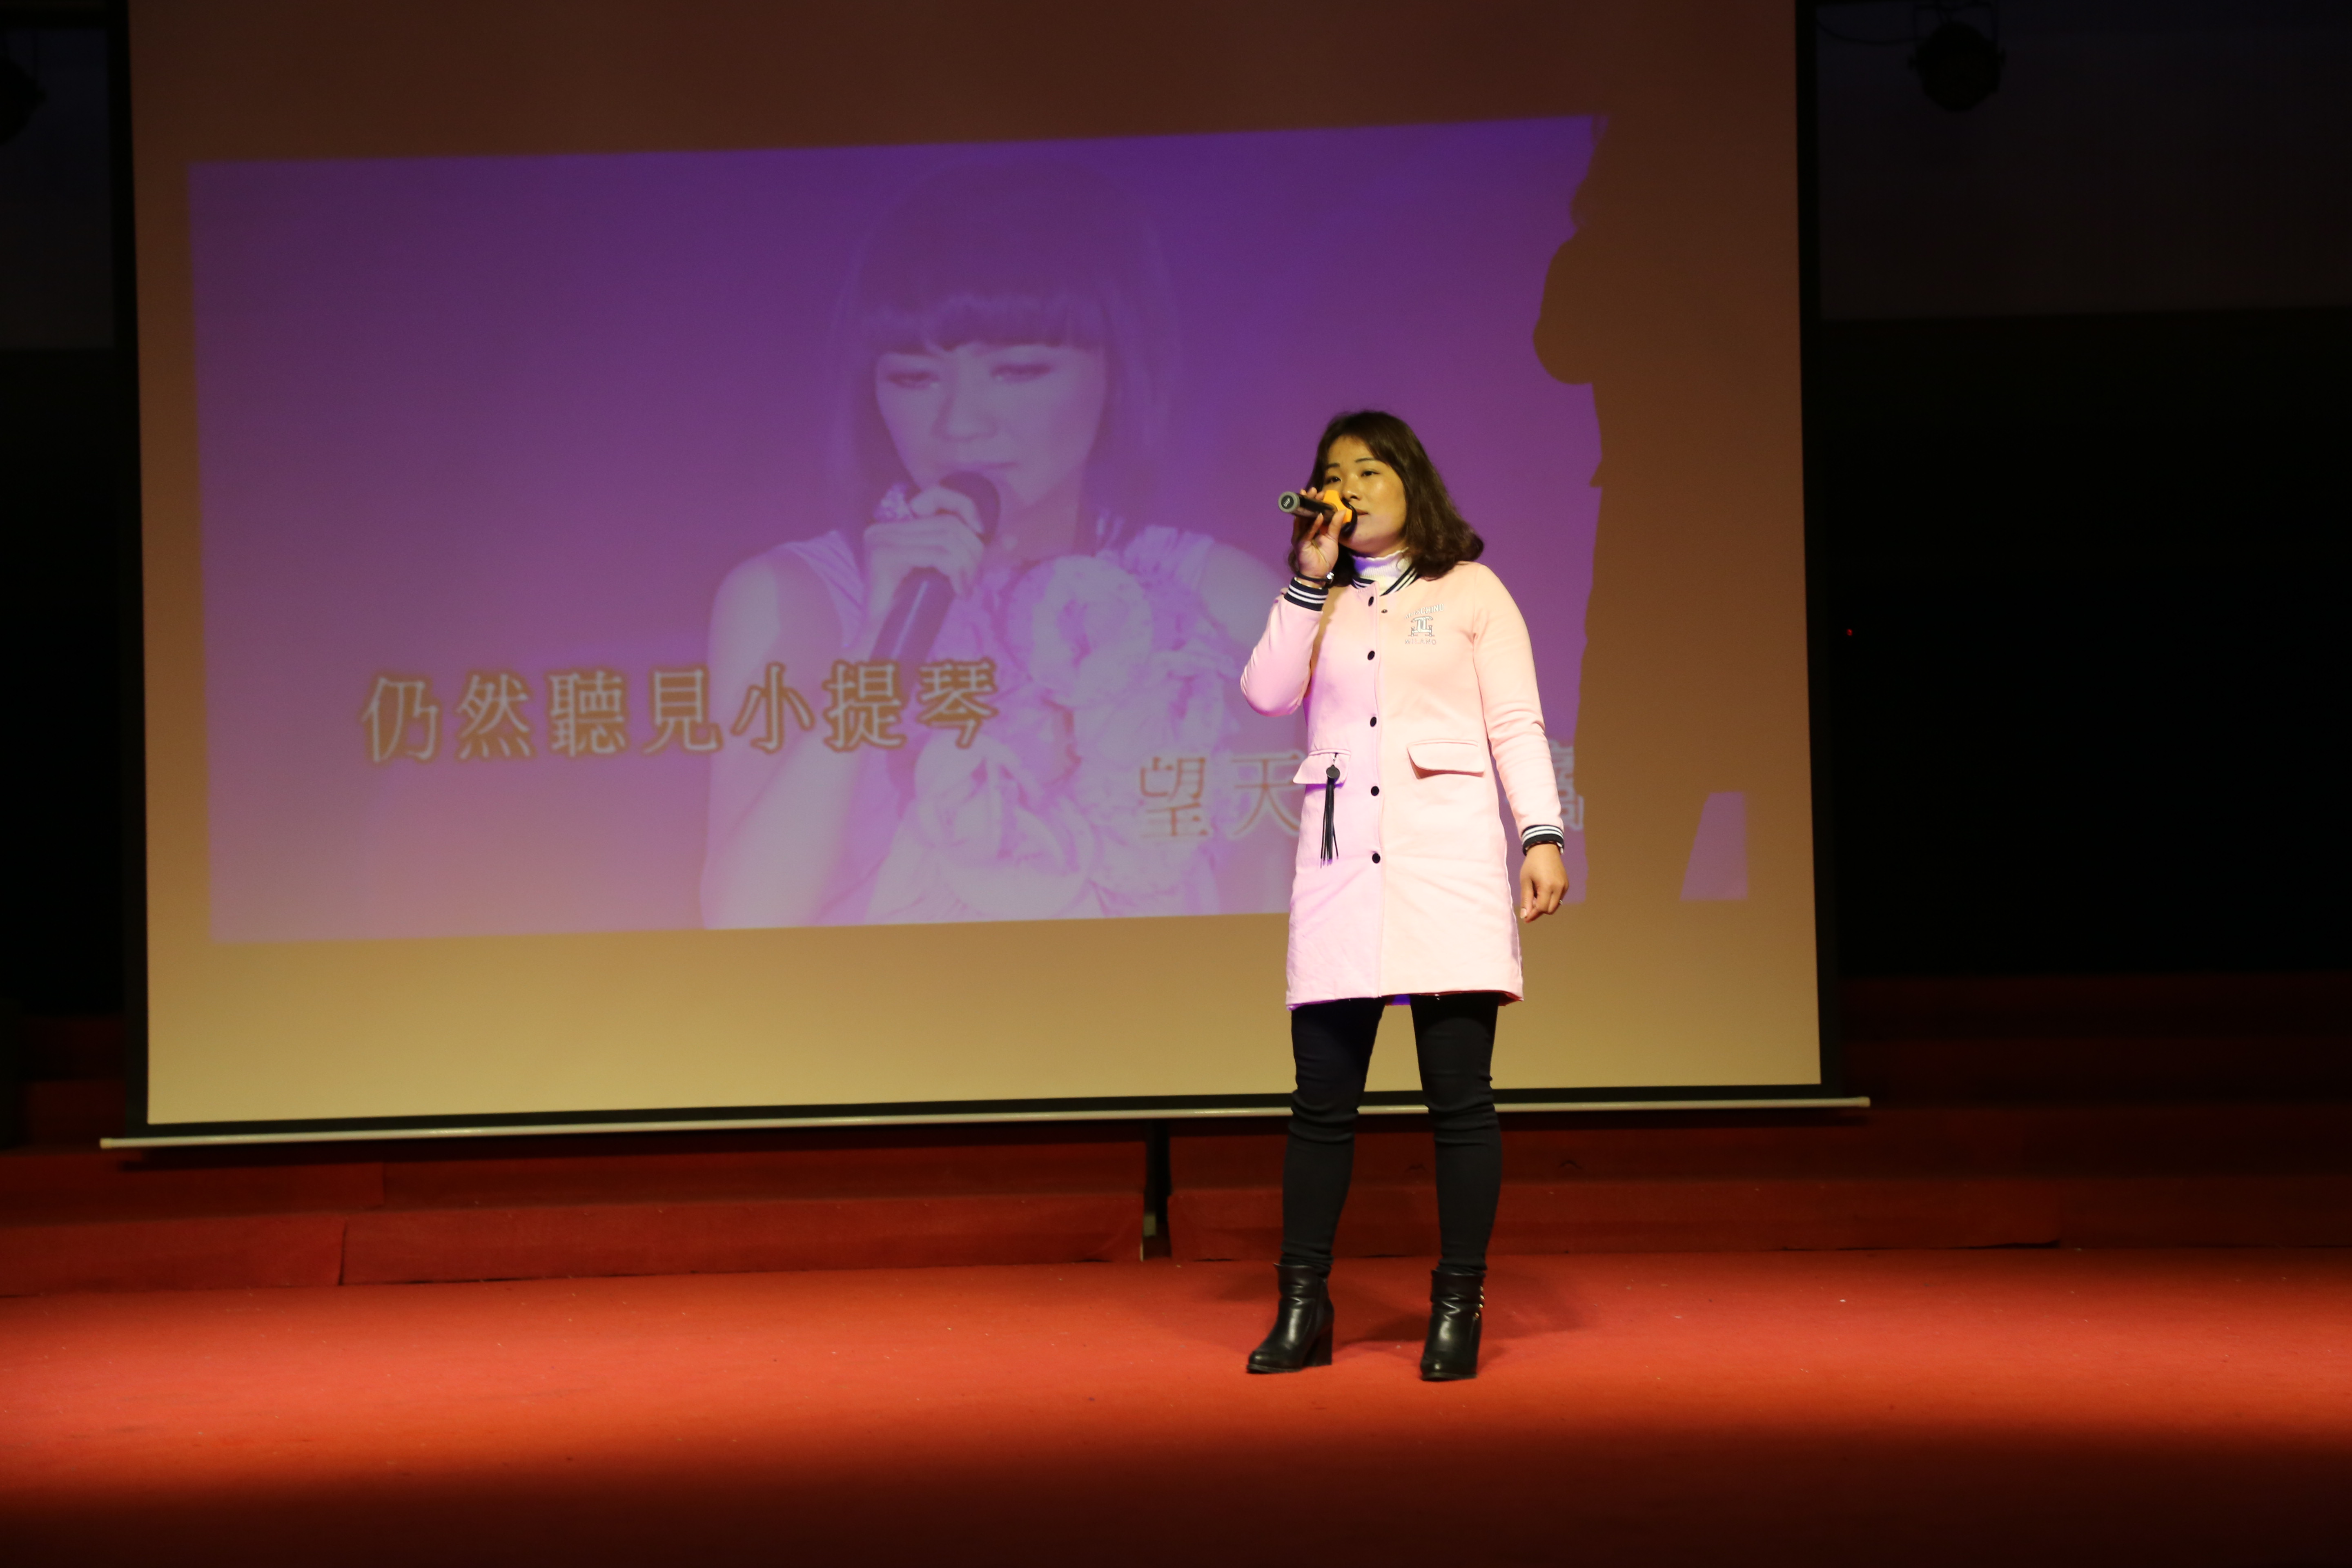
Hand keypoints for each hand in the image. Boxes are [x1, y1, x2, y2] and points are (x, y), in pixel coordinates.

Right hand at [858, 485, 986, 651]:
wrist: (883, 640)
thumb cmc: (914, 608)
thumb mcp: (944, 571)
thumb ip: (969, 552)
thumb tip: (1012, 539)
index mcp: (895, 525)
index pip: (937, 497)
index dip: (967, 508)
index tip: (983, 535)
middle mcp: (884, 527)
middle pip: (948, 523)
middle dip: (972, 551)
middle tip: (973, 580)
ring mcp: (881, 540)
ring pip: (947, 539)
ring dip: (966, 566)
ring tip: (965, 588)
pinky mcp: (884, 556)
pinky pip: (937, 556)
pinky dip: (956, 573)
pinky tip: (958, 592)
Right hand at [1288, 486, 1351, 579]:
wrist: (1319, 574)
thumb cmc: (1324, 558)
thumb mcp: (1332, 539)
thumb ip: (1335, 525)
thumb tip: (1342, 510)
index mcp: (1310, 529)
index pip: (1311, 512)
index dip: (1314, 502)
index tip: (1320, 493)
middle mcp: (1303, 531)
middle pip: (1305, 512)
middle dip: (1308, 501)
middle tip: (1313, 490)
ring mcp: (1300, 536)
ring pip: (1303, 519)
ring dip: (1308, 507)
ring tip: (1313, 496)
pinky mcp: (1301, 543)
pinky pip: (1307, 532)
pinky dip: (1312, 524)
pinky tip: (1318, 515)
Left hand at [1518, 842, 1567, 922]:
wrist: (1545, 848)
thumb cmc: (1532, 864)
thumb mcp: (1525, 881)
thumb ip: (1526, 899)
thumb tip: (1525, 916)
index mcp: (1548, 886)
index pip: (1542, 908)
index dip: (1533, 915)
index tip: (1526, 918)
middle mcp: (1559, 887)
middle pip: (1550, 910)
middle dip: (1539, 911)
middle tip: (1530, 903)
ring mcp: (1565, 886)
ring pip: (1555, 906)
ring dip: (1545, 905)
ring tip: (1536, 894)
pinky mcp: (1566, 884)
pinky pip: (1559, 898)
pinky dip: (1550, 899)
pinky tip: (1543, 891)